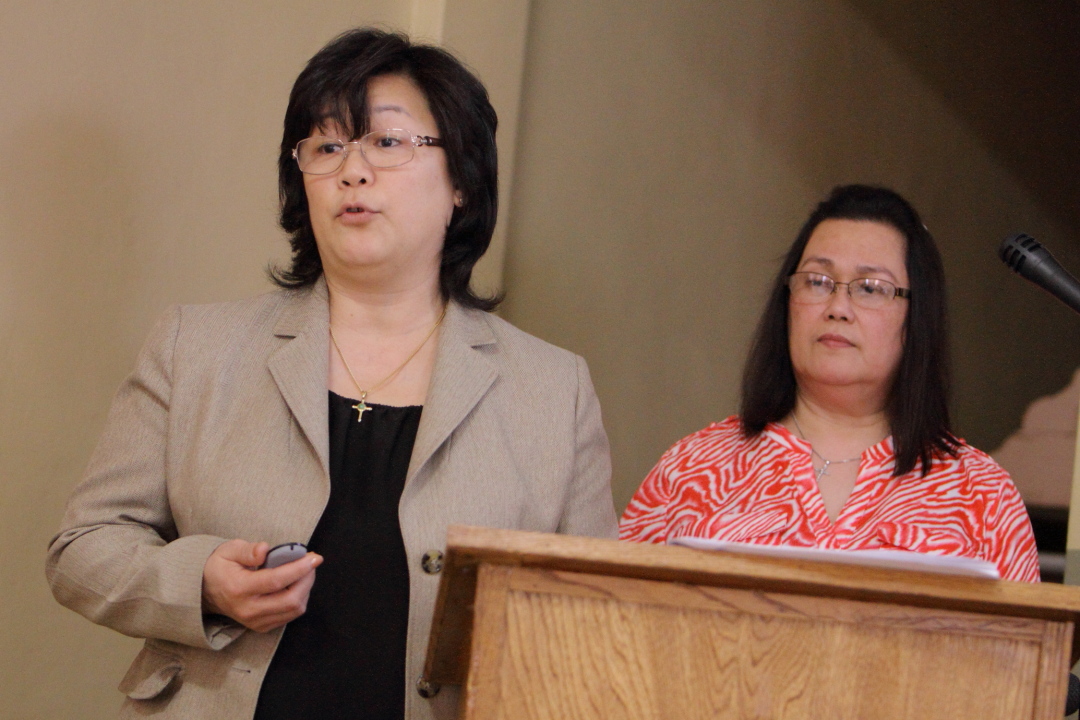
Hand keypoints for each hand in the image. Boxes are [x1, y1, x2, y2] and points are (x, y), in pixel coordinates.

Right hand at [201, 539, 322, 632]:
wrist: (206, 590)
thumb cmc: (221, 567)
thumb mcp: (229, 551)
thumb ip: (248, 550)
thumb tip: (265, 549)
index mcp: (239, 588)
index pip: (276, 580)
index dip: (299, 568)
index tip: (314, 557)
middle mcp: (248, 609)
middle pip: (290, 600)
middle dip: (307, 579)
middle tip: (311, 562)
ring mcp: (255, 621)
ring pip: (294, 610)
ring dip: (305, 589)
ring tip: (304, 571)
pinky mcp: (261, 626)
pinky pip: (289, 616)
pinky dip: (299, 599)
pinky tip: (295, 584)